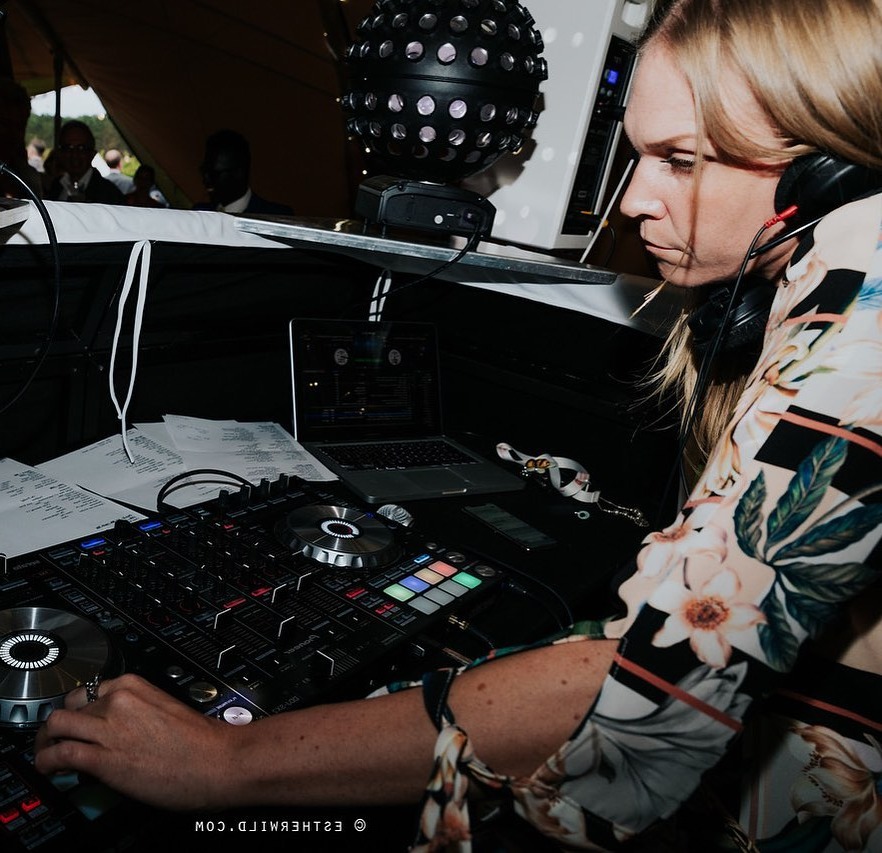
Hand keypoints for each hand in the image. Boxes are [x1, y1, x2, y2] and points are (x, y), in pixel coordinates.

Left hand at [34, 673, 231, 810]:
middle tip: (61, 737)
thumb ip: (135, 712)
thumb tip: (116, 728)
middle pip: (69, 705)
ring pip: (56, 725)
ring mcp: (108, 728)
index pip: (90, 690)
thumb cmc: (200, 741)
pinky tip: (50, 769)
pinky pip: (58, 755)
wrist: (216, 761)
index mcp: (134, 685)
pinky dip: (47, 763)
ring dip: (48, 740)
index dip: (82, 708)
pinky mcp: (102, 758)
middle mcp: (117, 701)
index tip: (82, 721)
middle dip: (62, 723)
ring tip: (49, 752)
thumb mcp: (164, 709)